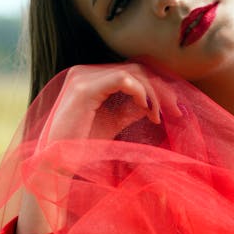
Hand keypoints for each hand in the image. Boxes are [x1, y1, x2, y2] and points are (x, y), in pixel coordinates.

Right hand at [17, 62, 181, 233]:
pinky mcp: (84, 88)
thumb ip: (130, 108)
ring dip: (153, 94)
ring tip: (159, 116)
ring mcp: (83, 77)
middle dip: (161, 89)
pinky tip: (148, 110)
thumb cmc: (82, 146)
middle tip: (177, 111)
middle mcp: (85, 72)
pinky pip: (122, 79)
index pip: (134, 72)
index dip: (157, 88)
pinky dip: (140, 92)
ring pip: (133, 72)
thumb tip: (155, 102)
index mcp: (92, 78)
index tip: (174, 110)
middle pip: (137, 69)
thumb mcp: (113, 122)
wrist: (56, 164)